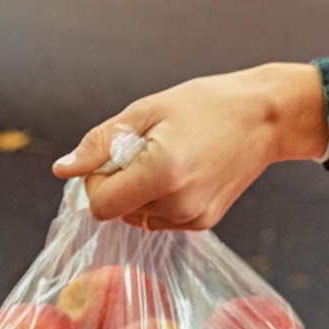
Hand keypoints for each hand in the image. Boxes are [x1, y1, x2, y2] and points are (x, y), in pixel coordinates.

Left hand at [52, 64, 327, 230]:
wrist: (265, 117)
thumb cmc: (206, 104)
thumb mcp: (147, 111)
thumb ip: (100, 143)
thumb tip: (63, 170)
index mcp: (161, 172)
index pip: (100, 204)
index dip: (95, 181)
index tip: (113, 155)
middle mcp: (177, 203)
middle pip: (117, 211)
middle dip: (118, 183)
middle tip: (146, 149)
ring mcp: (192, 218)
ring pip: (136, 217)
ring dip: (139, 192)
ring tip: (168, 158)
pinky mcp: (203, 223)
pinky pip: (159, 219)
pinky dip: (159, 199)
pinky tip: (183, 172)